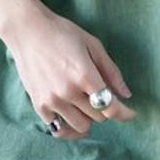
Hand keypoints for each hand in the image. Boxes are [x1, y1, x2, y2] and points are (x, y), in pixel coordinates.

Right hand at [5, 7, 137, 139]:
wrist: (28, 30)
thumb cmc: (63, 33)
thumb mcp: (92, 45)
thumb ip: (111, 71)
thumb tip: (126, 94)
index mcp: (85, 75)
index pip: (110, 107)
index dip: (124, 114)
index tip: (131, 114)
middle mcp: (69, 91)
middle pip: (98, 117)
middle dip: (105, 108)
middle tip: (101, 95)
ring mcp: (52, 100)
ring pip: (80, 126)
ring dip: (89, 118)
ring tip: (86, 104)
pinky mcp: (38, 105)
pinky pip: (58, 128)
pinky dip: (69, 125)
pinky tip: (71, 114)